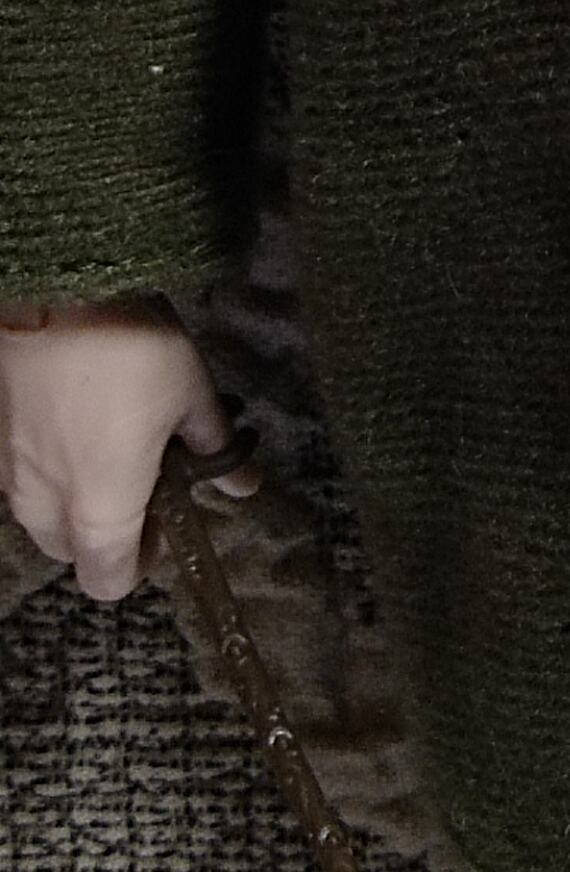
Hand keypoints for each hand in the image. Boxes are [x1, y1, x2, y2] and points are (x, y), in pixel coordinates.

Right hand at [0, 296, 252, 603]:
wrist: (54, 289)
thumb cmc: (133, 350)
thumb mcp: (192, 396)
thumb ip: (214, 450)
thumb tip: (244, 485)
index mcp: (101, 511)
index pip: (110, 581)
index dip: (143, 561)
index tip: (167, 518)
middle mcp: (44, 505)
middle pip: (70, 552)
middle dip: (105, 533)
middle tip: (142, 479)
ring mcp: (8, 474)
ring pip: (39, 516)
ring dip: (72, 501)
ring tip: (108, 443)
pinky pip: (17, 477)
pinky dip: (44, 467)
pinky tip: (72, 420)